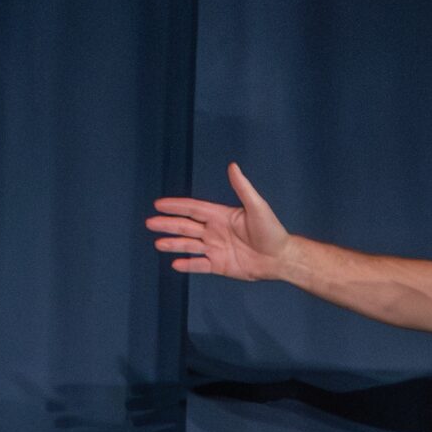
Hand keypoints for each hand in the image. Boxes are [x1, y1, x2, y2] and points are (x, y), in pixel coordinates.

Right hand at [147, 162, 293, 280]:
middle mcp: (215, 231)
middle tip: (150, 223)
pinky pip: (200, 265)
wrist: (281, 258)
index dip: (176, 206)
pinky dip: (188, 265)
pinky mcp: (220, 265)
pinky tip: (175, 264)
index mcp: (221, 216)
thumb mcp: (257, 207)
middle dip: (168, 224)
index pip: (193, 209)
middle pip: (186, 226)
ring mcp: (216, 248)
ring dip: (174, 244)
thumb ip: (242, 188)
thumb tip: (233, 166)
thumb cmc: (272, 231)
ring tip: (158, 244)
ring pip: (189, 245)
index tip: (159, 204)